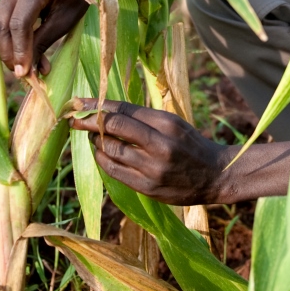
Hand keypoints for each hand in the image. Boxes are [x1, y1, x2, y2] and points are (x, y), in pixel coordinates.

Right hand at [0, 0, 90, 75]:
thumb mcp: (64, 20)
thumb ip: (42, 42)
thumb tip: (26, 71)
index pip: (20, 22)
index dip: (19, 49)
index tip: (24, 73)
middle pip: (2, 21)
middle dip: (8, 51)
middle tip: (19, 73)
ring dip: (8, 46)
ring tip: (23, 66)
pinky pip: (4, 14)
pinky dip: (11, 35)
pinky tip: (22, 52)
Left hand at [67, 99, 231, 205]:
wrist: (215, 175)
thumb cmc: (192, 144)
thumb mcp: (173, 123)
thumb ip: (144, 118)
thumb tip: (108, 111)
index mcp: (167, 124)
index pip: (124, 111)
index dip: (97, 106)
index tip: (79, 102)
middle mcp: (160, 146)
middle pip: (114, 129)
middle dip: (89, 122)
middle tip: (74, 118)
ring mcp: (153, 170)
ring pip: (110, 151)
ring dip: (95, 142)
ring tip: (92, 136)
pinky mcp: (148, 188)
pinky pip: (115, 172)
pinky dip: (103, 160)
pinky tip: (100, 153)